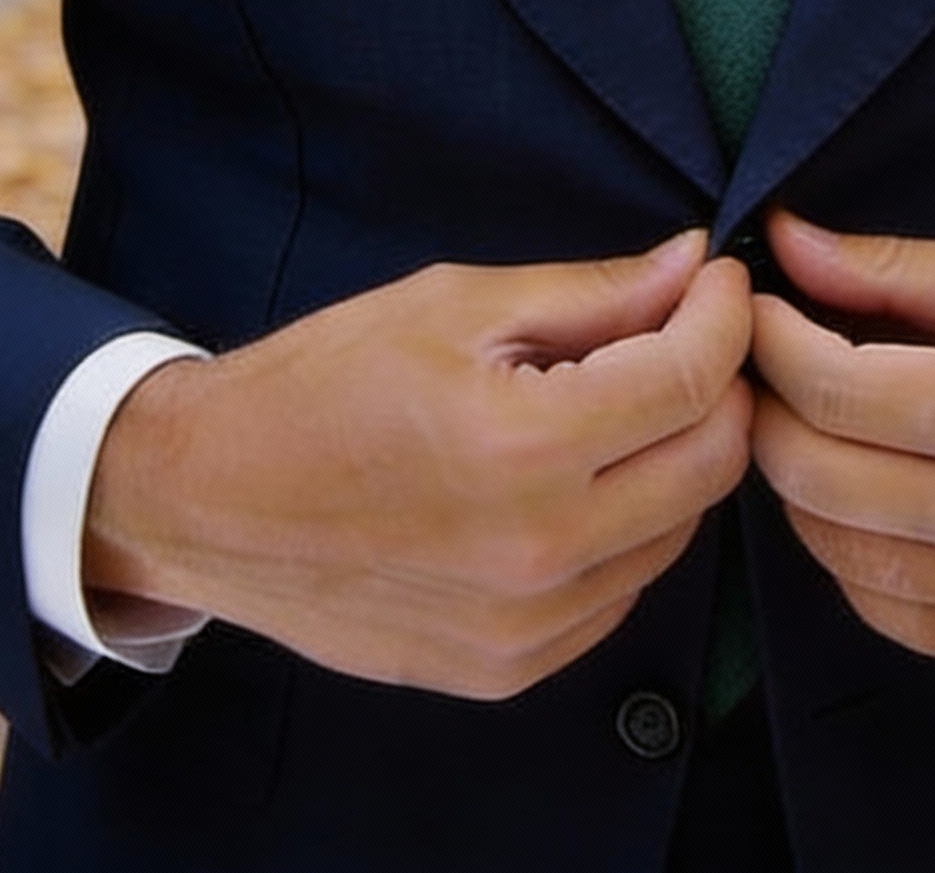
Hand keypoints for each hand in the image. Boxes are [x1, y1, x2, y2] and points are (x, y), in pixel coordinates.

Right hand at [85, 230, 751, 700]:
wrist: (208, 500)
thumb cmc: (323, 383)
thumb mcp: (456, 304)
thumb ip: (592, 292)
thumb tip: (692, 265)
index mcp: (522, 446)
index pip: (692, 378)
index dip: (725, 315)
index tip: (719, 280)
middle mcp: (538, 551)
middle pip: (712, 462)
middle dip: (721, 384)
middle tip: (689, 333)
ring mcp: (526, 626)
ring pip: (680, 531)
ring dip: (678, 456)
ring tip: (623, 401)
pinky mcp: (508, 669)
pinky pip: (623, 590)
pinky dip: (629, 526)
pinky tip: (580, 478)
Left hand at [748, 210, 934, 680]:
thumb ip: (905, 270)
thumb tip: (791, 242)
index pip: (829, 388)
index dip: (770, 338)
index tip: (757, 304)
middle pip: (815, 477)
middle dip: (768, 408)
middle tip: (768, 361)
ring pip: (840, 558)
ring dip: (803, 486)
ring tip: (816, 424)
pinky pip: (897, 618)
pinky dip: (858, 560)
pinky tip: (868, 500)